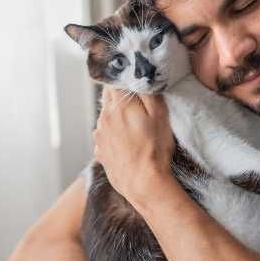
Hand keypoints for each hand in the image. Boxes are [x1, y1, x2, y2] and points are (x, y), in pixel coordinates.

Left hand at [93, 88, 174, 203]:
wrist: (143, 183)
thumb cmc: (154, 149)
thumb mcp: (160, 114)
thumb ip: (148, 92)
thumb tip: (139, 77)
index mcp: (117, 105)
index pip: (113, 81)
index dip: (123, 79)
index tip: (132, 81)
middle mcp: (103, 118)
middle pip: (108, 98)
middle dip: (120, 98)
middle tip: (137, 105)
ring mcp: (99, 136)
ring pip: (106, 118)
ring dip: (117, 118)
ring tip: (135, 129)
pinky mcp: (100, 151)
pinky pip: (105, 136)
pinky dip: (114, 136)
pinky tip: (128, 144)